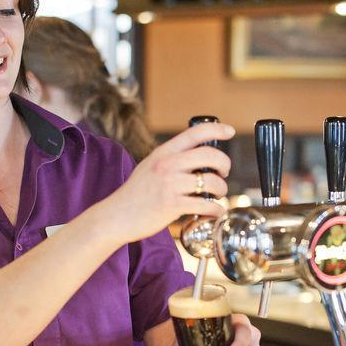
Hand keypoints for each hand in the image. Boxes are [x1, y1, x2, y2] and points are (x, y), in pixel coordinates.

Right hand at [100, 122, 233, 244]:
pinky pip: (206, 205)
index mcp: (163, 153)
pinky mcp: (173, 205)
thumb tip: (197, 160)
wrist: (115, 216)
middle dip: (224, 165)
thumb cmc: (134, 195)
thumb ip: (171, 161)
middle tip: (223, 173)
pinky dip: (215, 210)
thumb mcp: (150, 167)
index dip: (217, 129)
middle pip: (210, 156)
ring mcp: (170, 184)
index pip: (195, 133)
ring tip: (216, 196)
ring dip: (221, 190)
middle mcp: (167, 164)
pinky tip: (213, 212)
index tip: (229, 131)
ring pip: (212, 181)